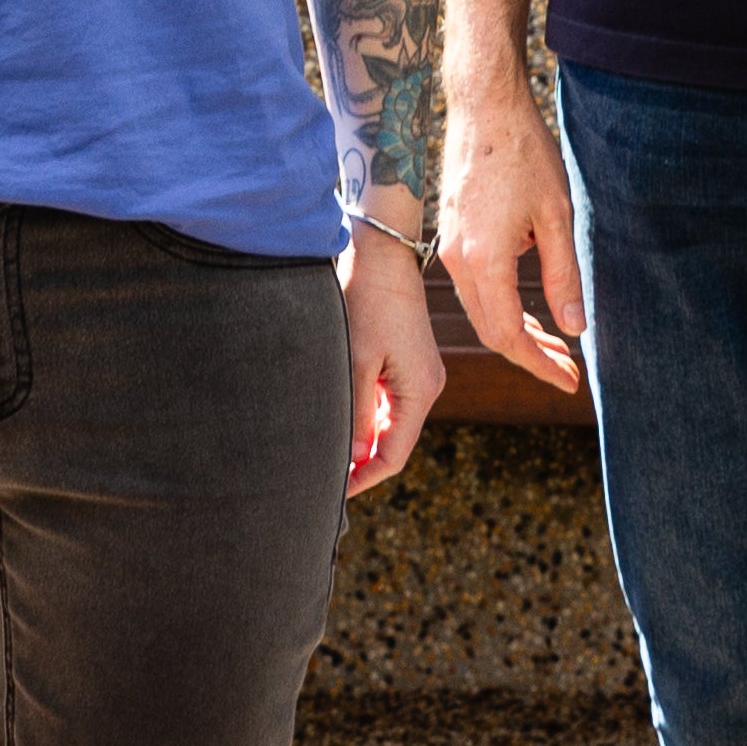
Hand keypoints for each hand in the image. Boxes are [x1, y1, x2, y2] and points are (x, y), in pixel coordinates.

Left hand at [339, 226, 447, 494]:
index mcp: (420, 392)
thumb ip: (356, 412)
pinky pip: (385, 402)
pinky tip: (337, 421)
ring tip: (324, 454)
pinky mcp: (404, 362)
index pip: (393, 455)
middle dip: (360, 463)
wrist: (382, 253)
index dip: (364, 478)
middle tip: (322, 478)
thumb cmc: (367, 302)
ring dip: (361, 440)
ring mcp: (417, 375)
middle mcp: (425, 387)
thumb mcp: (356, 361)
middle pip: (393, 443)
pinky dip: (364, 417)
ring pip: (388, 424)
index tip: (333, 492)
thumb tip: (350, 456)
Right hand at [432, 102, 584, 394]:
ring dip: (515, 332)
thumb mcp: (557, 216)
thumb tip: (575, 326)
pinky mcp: (450, 233)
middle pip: (489, 330)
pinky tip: (528, 306)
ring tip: (555, 342)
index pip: (507, 335)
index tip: (569, 380)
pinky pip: (473, 286)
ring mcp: (448, 246)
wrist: (483, 107)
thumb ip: (564, 276)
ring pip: (479, 310)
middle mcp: (457, 259)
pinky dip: (500, 306)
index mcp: (484, 260)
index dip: (538, 364)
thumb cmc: (524, 153)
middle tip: (568, 367)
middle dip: (530, 355)